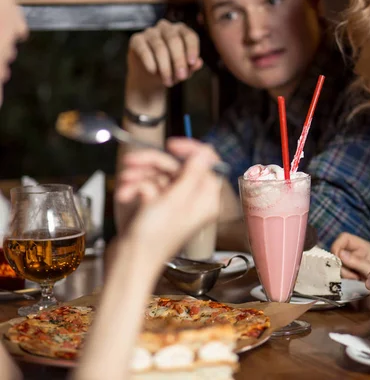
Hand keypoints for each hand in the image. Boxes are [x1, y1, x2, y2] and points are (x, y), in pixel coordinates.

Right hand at [115, 137, 221, 269]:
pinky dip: (136, 188)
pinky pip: (150, 187)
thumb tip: (206, 153)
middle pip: (178, 167)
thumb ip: (192, 174)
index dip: (190, 151)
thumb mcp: (174, 200)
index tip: (171, 145)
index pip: (207, 164)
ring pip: (160, 175)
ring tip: (124, 184)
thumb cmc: (153, 238)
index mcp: (206, 199)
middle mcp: (194, 200)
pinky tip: (126, 195)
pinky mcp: (159, 207)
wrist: (130, 262)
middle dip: (152, 163)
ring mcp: (175, 204)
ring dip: (139, 176)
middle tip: (131, 161)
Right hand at [127, 19, 202, 93]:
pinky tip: (154, 72)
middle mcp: (166, 27)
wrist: (150, 76)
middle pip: (174, 40)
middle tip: (181, 77)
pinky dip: (150, 63)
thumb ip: (192, 65)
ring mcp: (150, 32)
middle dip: (178, 60)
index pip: (189, 36)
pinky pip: (144, 50)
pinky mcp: (136, 39)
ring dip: (165, 67)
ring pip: (159, 47)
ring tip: (168, 82)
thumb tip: (199, 63)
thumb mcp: (185, 69)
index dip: (192, 49)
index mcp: (181, 31)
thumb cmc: (172, 69)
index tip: (192, 63)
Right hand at [331, 233, 369, 279]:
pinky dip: (342, 278)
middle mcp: (355, 252)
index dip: (337, 246)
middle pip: (337, 251)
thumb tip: (340, 253)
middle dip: (341, 264)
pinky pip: (337, 272)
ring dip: (342, 273)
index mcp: (363, 247)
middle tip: (352, 275)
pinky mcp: (346, 272)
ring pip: (335, 263)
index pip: (344, 238)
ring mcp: (350, 262)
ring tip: (355, 280)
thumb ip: (358, 262)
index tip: (338, 259)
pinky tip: (352, 282)